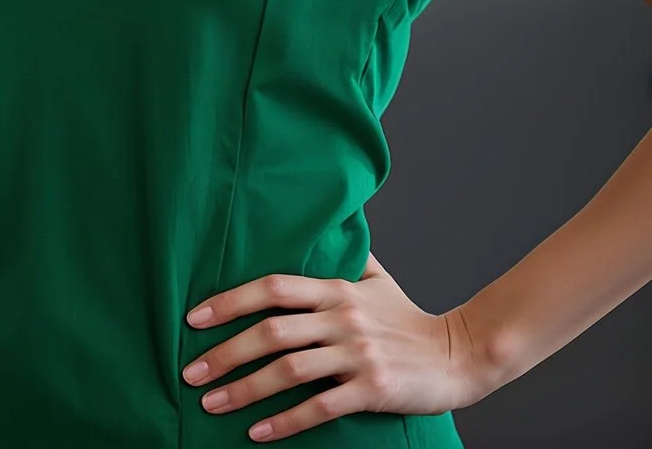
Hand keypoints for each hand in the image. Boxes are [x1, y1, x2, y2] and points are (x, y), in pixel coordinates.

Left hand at [181, 255, 500, 440]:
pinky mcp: (372, 389)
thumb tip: (322, 225)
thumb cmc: (409, 319)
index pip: (273, 288)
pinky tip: (257, 432)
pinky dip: (284, 422)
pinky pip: (319, 407)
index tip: (194, 318)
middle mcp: (343, 319)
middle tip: (191, 372)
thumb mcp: (376, 280)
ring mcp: (358, 355)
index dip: (230, 301)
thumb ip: (344, 257)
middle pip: (271, 332)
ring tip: (212, 403)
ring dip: (244, 390)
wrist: (461, 355)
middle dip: (224, 353)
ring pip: (289, 372)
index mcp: (337, 291)